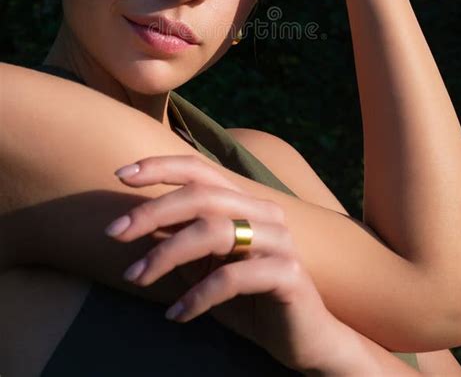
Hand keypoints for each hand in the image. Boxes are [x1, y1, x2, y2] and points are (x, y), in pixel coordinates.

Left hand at [104, 155, 338, 372]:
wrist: (304, 338)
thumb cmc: (249, 298)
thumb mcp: (207, 266)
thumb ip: (183, 240)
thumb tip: (137, 222)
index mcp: (245, 203)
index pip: (200, 170)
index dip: (160, 167)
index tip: (120, 174)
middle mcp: (264, 213)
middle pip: (202, 196)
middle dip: (152, 211)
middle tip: (113, 232)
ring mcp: (279, 241)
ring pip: (214, 231)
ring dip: (166, 253)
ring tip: (135, 277)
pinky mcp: (287, 274)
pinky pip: (233, 278)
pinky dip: (197, 295)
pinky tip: (175, 315)